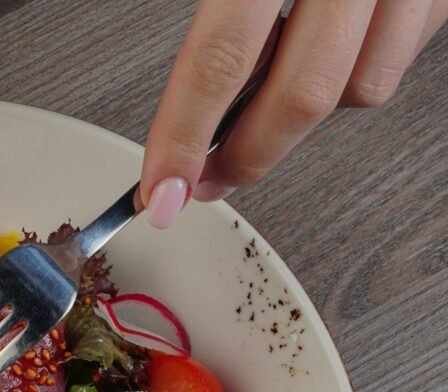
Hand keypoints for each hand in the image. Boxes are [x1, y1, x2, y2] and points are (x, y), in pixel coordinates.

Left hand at [140, 0, 447, 228]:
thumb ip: (217, 26)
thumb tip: (189, 122)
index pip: (220, 62)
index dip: (183, 139)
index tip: (161, 194)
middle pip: (298, 98)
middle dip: (245, 155)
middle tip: (202, 176)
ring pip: (361, 91)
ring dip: (307, 113)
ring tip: (271, 87)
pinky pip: (401, 59)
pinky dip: (357, 73)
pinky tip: (329, 50)